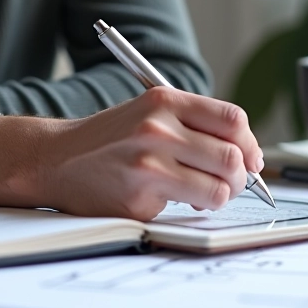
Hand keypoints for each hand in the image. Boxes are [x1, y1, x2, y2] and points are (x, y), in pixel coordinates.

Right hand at [0, 87, 263, 220]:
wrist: (56, 158)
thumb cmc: (111, 138)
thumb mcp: (150, 112)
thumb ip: (195, 124)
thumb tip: (248, 155)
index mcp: (164, 100)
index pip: (233, 120)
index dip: (250, 144)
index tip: (252, 159)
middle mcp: (158, 127)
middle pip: (233, 157)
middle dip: (240, 177)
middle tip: (230, 183)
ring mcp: (148, 162)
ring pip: (219, 189)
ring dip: (219, 197)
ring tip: (202, 194)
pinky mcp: (140, 195)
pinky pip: (188, 208)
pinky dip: (187, 208)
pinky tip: (167, 197)